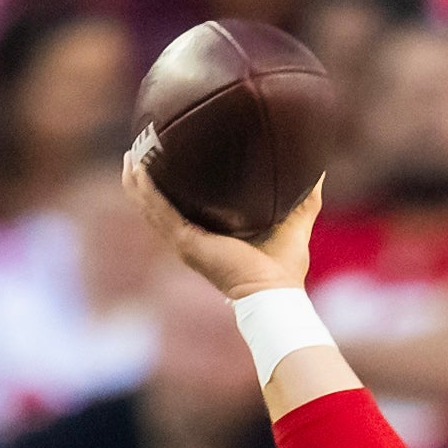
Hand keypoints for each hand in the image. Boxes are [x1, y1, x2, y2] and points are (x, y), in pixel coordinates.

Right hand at [126, 155, 321, 301]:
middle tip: (138, 152)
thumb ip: (306, 194)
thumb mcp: (296, 219)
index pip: (185, 210)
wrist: (274, 294)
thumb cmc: (285, 267)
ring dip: (136, 182)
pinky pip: (158, 211)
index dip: (174, 188)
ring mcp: (185, 242)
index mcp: (210, 236)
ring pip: (150, 207)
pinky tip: (136, 169)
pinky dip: (145, 190)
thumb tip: (318, 164)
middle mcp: (192, 240)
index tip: (169, 160)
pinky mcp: (185, 243)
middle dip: (146, 181)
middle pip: (158, 206)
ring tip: (129, 155)